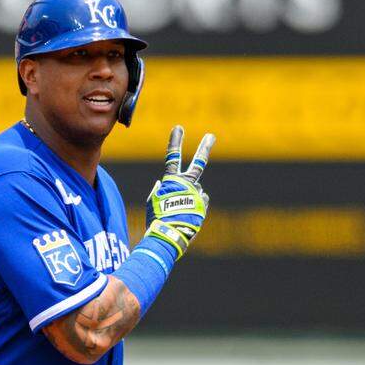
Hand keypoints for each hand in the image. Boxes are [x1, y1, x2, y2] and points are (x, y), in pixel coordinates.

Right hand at [143, 125, 213, 258]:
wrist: (168, 236)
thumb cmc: (156, 220)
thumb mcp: (153, 203)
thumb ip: (158, 191)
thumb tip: (162, 184)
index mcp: (172, 181)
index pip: (173, 157)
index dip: (175, 141)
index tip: (179, 128)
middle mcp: (187, 185)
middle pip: (198, 163)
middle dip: (205, 148)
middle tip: (211, 136)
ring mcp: (197, 195)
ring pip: (195, 191)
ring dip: (188, 198)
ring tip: (179, 212)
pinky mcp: (203, 206)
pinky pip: (199, 203)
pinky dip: (194, 208)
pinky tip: (186, 217)